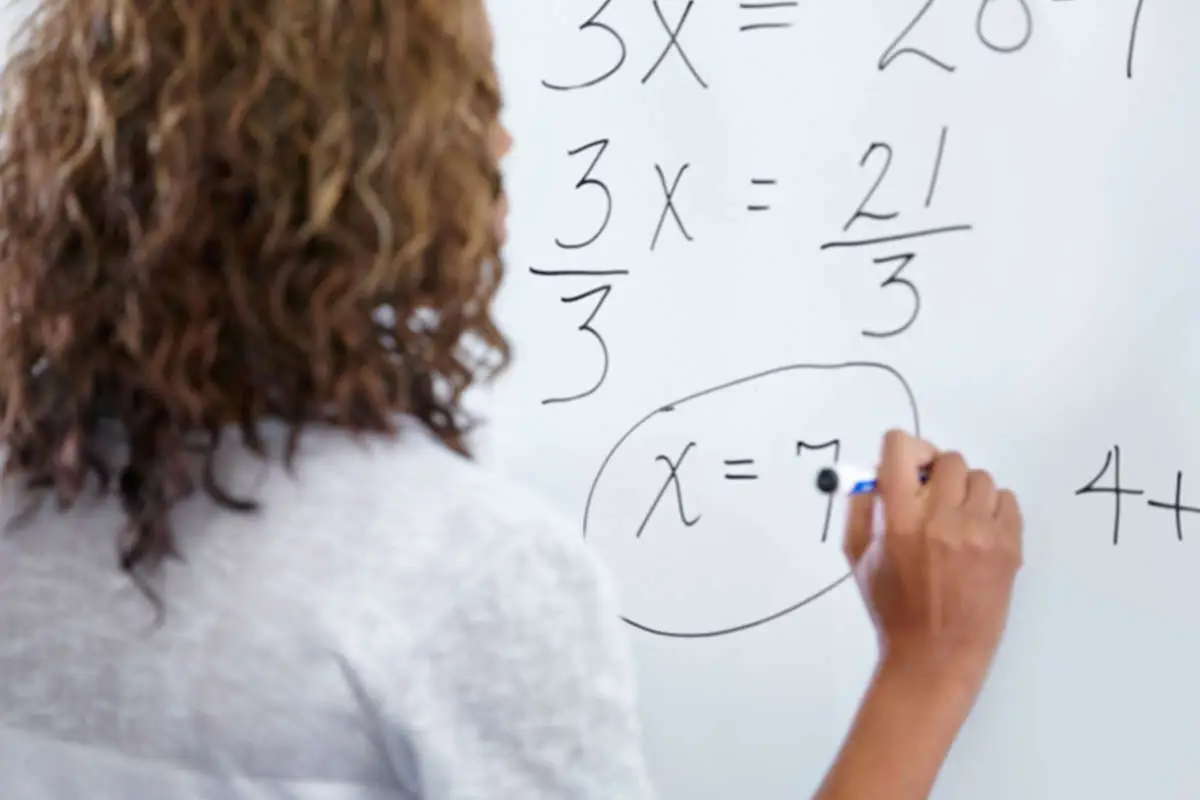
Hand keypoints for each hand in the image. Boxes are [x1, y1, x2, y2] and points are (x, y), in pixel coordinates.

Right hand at [843, 430, 1023, 695]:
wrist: (937, 655)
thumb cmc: (893, 608)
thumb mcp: (858, 555)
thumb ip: (862, 506)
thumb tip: (874, 470)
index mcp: (900, 519)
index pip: (902, 448)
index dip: (902, 451)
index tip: (905, 468)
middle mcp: (942, 519)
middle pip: (947, 458)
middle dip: (936, 474)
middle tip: (931, 499)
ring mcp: (980, 533)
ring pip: (979, 478)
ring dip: (965, 493)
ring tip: (957, 522)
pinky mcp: (1009, 546)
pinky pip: (1006, 499)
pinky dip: (992, 510)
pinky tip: (977, 534)